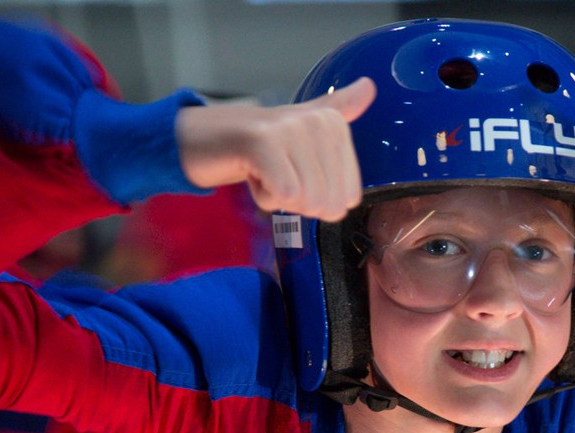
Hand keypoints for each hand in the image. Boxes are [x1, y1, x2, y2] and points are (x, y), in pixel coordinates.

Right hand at [176, 77, 375, 221]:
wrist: (205, 137)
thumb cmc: (260, 142)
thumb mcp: (304, 126)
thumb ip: (339, 109)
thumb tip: (370, 87)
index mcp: (334, 124)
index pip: (348, 198)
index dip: (318, 199)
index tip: (296, 172)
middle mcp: (318, 121)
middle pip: (329, 204)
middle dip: (299, 201)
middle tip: (277, 173)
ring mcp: (290, 129)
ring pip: (306, 201)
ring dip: (280, 198)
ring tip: (265, 171)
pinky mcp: (263, 142)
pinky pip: (283, 195)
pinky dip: (265, 197)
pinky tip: (253, 174)